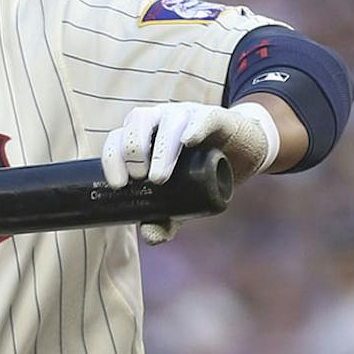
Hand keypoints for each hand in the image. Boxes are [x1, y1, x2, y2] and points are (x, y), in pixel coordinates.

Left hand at [99, 101, 278, 243]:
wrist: (241, 155)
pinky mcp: (214, 117)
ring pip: (166, 120)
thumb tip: (150, 238)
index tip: (118, 185)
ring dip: (160, 148)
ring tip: (158, 177)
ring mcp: (186, 114)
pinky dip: (193, 127)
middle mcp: (159, 119)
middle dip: (133, 150)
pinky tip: (188, 141)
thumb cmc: (200, 173)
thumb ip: (165, 218)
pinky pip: (202, 117)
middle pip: (137, 122)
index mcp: (142, 135)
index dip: (112, 158)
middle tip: (140, 179)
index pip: (117, 138)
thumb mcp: (181, 199)